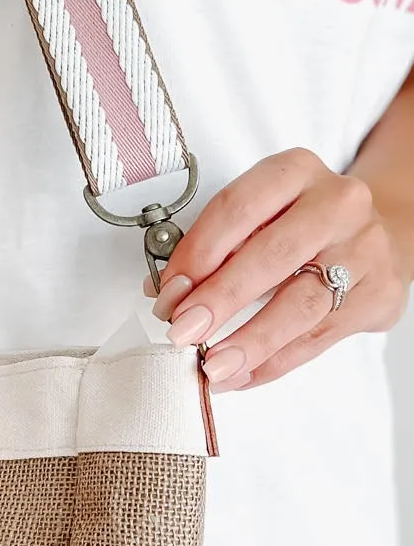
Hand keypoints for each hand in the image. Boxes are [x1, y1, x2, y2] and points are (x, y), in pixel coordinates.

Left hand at [145, 149, 409, 391]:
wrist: (374, 235)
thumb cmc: (300, 224)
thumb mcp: (260, 216)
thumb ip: (215, 247)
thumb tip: (166, 292)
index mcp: (295, 171)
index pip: (237, 208)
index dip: (197, 254)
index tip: (169, 292)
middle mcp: (337, 203)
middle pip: (272, 255)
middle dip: (221, 299)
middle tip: (185, 331)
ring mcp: (365, 248)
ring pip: (302, 303)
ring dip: (250, 342)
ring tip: (214, 366)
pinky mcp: (379, 293)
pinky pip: (320, 337)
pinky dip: (275, 361)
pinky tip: (243, 374)